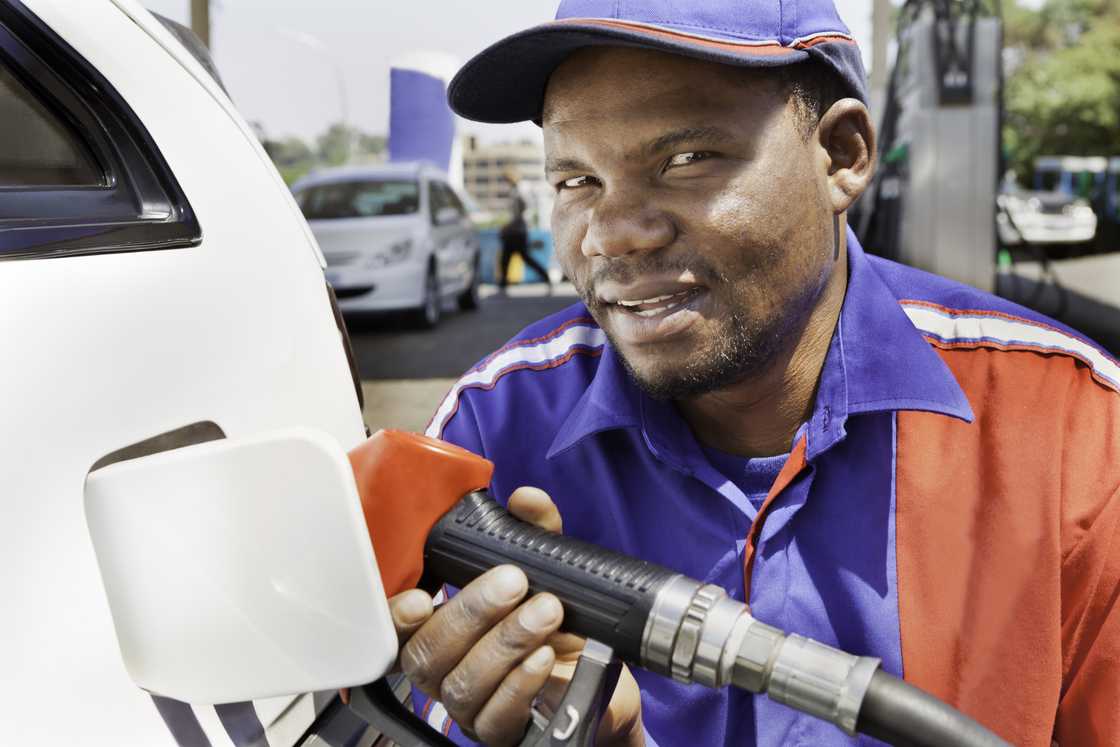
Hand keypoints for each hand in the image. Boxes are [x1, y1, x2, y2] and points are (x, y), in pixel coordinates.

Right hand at [387, 487, 644, 745]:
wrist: (603, 679)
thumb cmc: (558, 623)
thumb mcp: (548, 570)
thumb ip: (535, 534)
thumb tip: (526, 500)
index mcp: (442, 630)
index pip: (398, 628)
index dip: (399, 616)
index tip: (423, 594)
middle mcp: (446, 671)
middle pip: (428, 654)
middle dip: (470, 613)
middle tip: (513, 582)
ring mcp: (470, 707)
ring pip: (462, 683)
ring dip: (505, 642)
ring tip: (545, 612)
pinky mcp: (503, 733)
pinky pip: (497, 715)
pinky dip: (521, 682)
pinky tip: (546, 656)